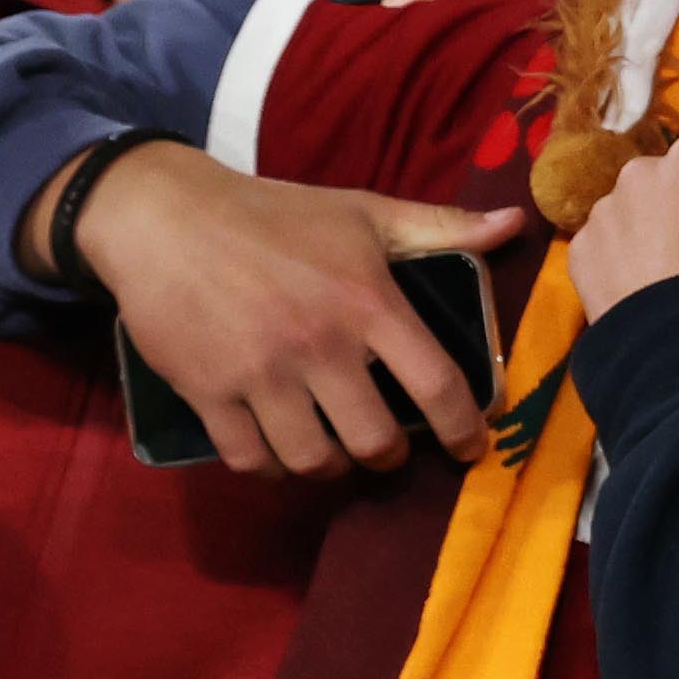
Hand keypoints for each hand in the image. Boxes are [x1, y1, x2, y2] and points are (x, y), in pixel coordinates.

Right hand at [60, 144, 524, 475]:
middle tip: (383, 445)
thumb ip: (440, 225)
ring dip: (329, 467)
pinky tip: (279, 451)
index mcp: (368, 302)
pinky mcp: (207, 392)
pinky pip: (251, 459)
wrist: (164, 217)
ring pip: (312, 460)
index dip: (462, 429)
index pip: (437, 384)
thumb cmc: (274, 215)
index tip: (468, 448)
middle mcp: (320, 345)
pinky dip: (270, 467)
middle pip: (373, 441)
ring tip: (332, 450)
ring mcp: (261, 373)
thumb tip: (515, 223)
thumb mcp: (363, 212)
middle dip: (386, 455)